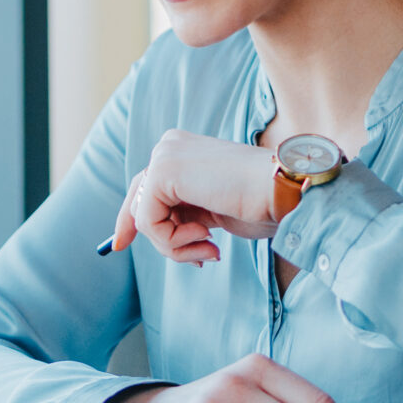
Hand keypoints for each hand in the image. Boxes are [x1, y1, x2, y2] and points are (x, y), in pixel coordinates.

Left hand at [109, 129, 284, 263]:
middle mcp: (169, 147)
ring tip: (209, 247)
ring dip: (176, 246)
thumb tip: (150, 231)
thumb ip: (182, 214)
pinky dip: (174, 242)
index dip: (130, 221)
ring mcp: (164, 156)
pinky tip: (206, 236)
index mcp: (181, 151)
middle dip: (167, 242)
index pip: (143, 189)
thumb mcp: (212, 209)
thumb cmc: (259, 204)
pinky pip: (148, 223)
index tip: (119, 245)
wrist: (283, 192)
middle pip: (139, 207)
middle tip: (202, 256)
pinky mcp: (162, 172)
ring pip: (143, 219)